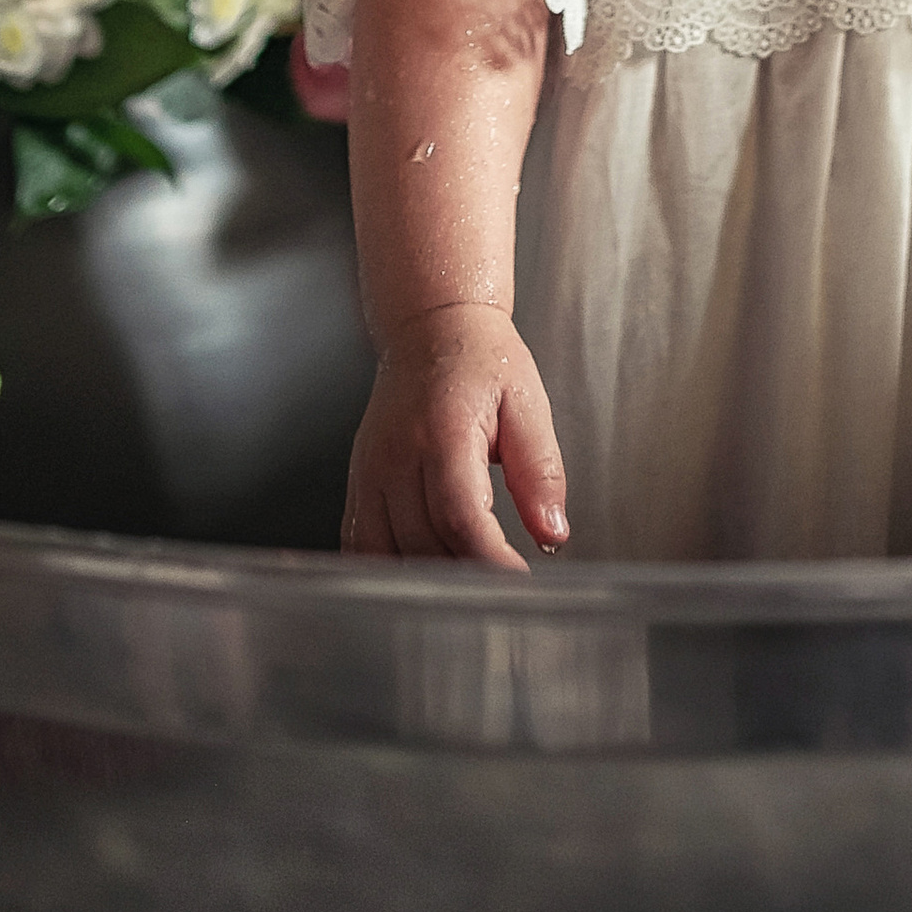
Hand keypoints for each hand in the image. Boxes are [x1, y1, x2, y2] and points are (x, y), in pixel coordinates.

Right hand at [341, 305, 569, 566]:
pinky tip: (423, 571)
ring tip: (469, 580)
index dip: (490, 561)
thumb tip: (552, 532)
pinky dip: (391, 568)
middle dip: (467, 575)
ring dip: (430, 576)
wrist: (430, 325)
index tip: (518, 581)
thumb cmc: (481, 358)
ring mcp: (370, 471)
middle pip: (425, 543)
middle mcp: (397, 456)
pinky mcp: (359, 482)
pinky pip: (362, 543)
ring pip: (390, 553)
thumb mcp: (527, 403)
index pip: (461, 517)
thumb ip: (541, 471)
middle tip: (502, 586)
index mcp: (443, 432)